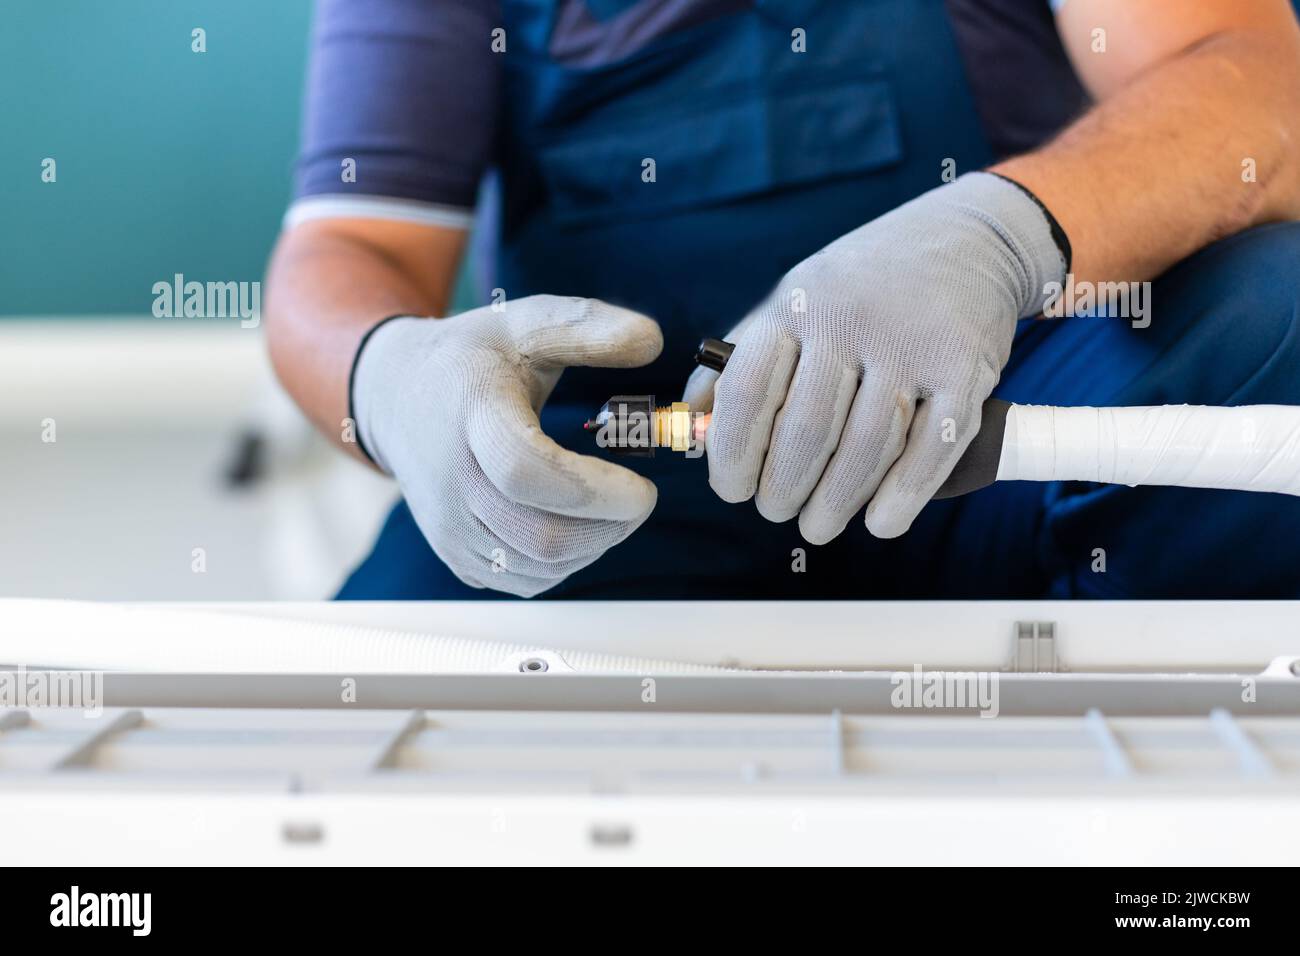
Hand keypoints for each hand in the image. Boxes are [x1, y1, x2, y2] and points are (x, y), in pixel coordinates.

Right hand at [352, 295, 662, 595]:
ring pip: (537, 568)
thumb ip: (589, 328)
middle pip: (539, 537)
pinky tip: (575, 525)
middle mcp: (452, 481)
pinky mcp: (455, 555)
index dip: (595, 491)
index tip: (644, 489)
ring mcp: (449, 526)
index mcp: (471, 416)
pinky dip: (565, 563)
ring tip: (610, 510)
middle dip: (609, 527)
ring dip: (593, 547)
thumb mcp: (525, 322)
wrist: (396, 398)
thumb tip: (652, 340)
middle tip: (638, 500)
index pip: (526, 472)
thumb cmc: (471, 359)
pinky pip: (523, 580)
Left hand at [685, 172, 1065, 541]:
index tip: (732, 489)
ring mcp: (910, 345)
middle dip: (783, 489)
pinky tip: (881, 522)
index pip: (748, 392)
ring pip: (866, 447)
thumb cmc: (864, 284)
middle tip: (776, 511)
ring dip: (836, 502)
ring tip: (818, 525)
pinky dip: (903, 495)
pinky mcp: (964, 368)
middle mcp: (850, 322)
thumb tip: (694, 418)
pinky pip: (930, 447)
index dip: (731, 453)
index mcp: (797, 306)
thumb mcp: (794, 298)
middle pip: (807, 431)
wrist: (968, 237)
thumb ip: (743, 357)